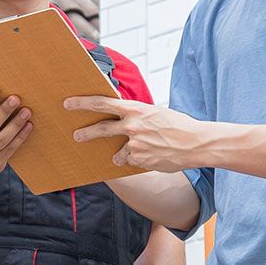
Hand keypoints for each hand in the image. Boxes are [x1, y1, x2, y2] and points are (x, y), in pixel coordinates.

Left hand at [65, 96, 207, 171]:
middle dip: (86, 133)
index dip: (83, 103)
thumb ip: (137, 115)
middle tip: (76, 135)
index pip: (103, 103)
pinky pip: (131, 161)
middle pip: (101, 129)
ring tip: (135, 152)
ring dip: (122, 153)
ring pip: (119, 151)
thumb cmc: (178, 125)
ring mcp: (135, 144)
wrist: (196, 143)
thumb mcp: (156, 113)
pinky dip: (137, 160)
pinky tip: (153, 156)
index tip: (68, 103)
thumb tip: (124, 119)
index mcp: (136, 109)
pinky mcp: (140, 160)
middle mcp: (132, 126)